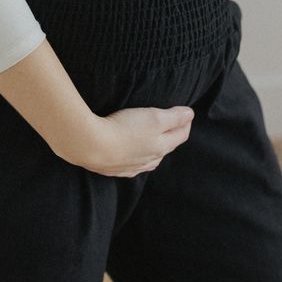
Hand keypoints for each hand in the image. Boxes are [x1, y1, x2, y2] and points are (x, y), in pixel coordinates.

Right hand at [64, 104, 195, 176]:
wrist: (91, 146)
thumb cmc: (124, 129)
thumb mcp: (154, 117)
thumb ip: (174, 117)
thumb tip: (190, 115)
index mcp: (161, 147)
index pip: (181, 135)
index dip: (185, 122)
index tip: (186, 112)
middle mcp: (149, 160)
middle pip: (167, 147)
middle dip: (173, 135)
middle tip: (174, 123)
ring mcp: (131, 167)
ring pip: (150, 159)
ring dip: (156, 149)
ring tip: (155, 141)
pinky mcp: (114, 169)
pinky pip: (132, 166)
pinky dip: (138, 160)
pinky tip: (133, 158)